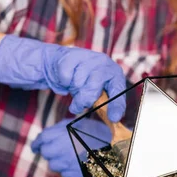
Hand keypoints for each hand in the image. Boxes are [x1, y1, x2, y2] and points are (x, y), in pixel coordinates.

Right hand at [0, 35, 126, 121]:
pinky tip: (66, 78)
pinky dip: (63, 82)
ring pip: (78, 84)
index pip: (118, 90)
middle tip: (78, 105)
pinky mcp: (71, 56)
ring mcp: (87, 57)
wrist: (58, 63)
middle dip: (84, 100)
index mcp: (113, 72)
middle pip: (93, 89)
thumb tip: (112, 120)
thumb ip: (102, 102)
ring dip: (72, 90)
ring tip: (73, 86)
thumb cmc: (80, 80)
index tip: (114, 118)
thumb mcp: (94, 91)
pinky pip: (65, 78)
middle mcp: (103, 62)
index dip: (116, 105)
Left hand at [31, 118, 110, 176]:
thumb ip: (60, 128)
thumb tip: (47, 135)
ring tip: (70, 156)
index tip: (35, 147)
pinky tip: (77, 163)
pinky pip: (64, 173)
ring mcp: (67, 163)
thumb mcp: (79, 124)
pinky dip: (67, 169)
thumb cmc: (99, 133)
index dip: (37, 143)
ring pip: (53, 165)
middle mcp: (61, 148)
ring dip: (58, 161)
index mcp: (61, 133)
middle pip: (46, 153)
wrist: (116, 148)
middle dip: (49, 152)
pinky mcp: (74, 174)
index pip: (42, 139)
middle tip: (57, 150)